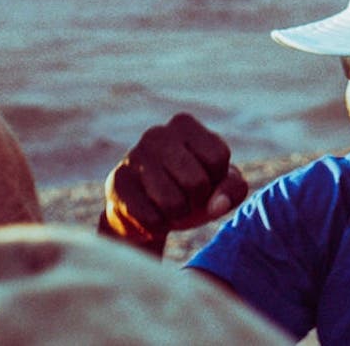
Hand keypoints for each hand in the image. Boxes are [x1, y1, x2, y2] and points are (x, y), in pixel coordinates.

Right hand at [100, 113, 249, 250]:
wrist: (143, 211)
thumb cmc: (190, 191)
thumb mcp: (219, 186)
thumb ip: (233, 190)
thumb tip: (216, 204)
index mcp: (184, 125)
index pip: (218, 157)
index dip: (217, 179)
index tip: (205, 179)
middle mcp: (156, 134)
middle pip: (197, 182)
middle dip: (197, 200)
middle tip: (186, 198)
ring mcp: (133, 157)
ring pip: (174, 203)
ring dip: (178, 215)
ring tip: (169, 207)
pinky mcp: (116, 184)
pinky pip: (151, 219)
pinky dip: (158, 226)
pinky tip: (151, 214)